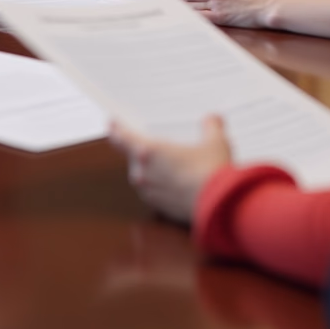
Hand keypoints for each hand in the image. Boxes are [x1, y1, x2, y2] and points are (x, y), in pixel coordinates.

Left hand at [109, 115, 232, 224]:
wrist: (218, 205)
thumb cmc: (211, 172)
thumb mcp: (215, 142)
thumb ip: (211, 127)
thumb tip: (213, 120)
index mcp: (149, 151)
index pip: (123, 138)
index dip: (116, 130)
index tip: (111, 125)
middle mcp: (143, 173)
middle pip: (133, 157)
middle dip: (140, 151)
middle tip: (154, 145)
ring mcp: (149, 192)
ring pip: (143, 177)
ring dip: (150, 170)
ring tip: (169, 165)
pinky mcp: (159, 208)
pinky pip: (153, 192)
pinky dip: (160, 186)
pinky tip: (176, 184)